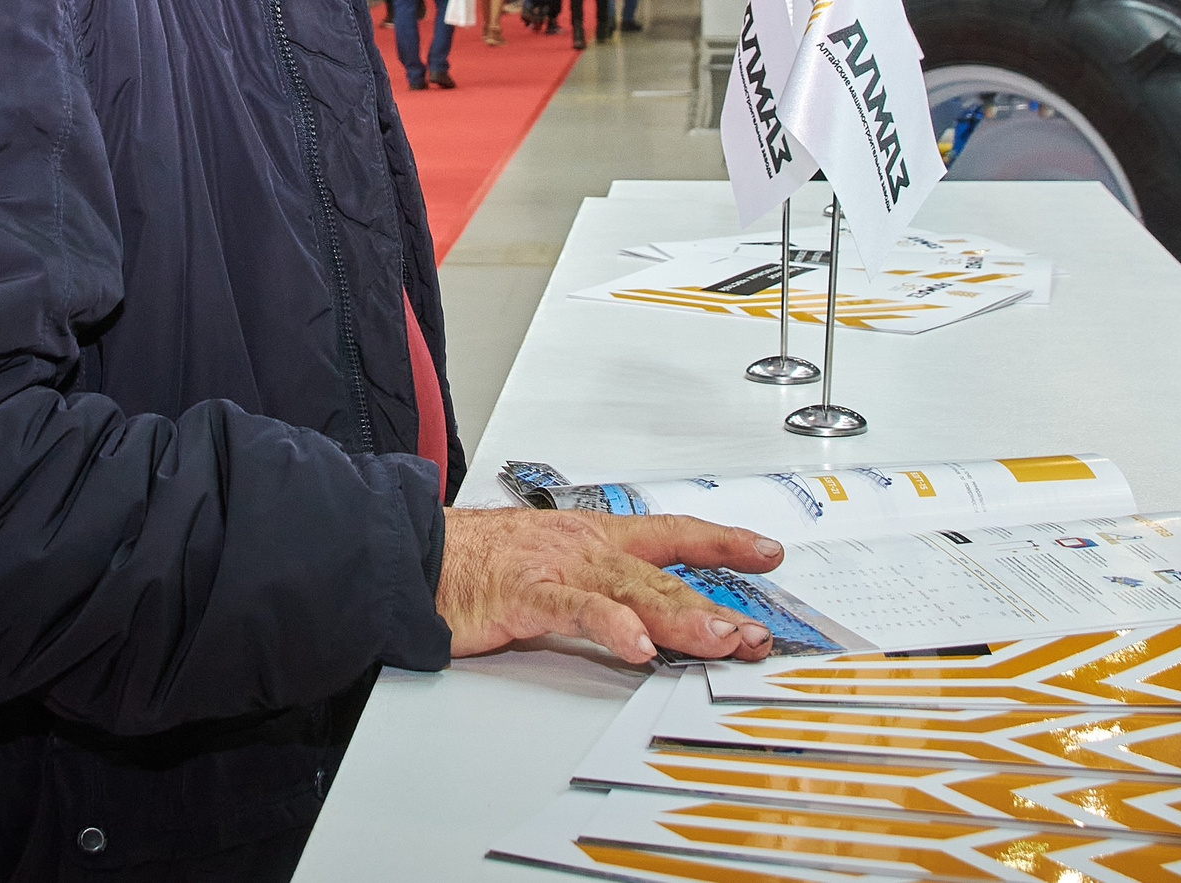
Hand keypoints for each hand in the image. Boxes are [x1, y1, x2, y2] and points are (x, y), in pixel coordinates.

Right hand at [438, 508, 783, 664]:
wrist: (413, 551)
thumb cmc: (474, 564)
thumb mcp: (547, 569)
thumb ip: (595, 592)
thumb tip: (639, 617)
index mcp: (592, 538)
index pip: (672, 533)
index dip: (722, 542)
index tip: (767, 552)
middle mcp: (584, 547)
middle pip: (665, 573)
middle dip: (717, 603)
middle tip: (756, 633)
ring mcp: (558, 568)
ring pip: (635, 591)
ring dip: (683, 618)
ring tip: (722, 639)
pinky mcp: (526, 594)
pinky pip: (578, 611)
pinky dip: (612, 627)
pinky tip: (639, 648)